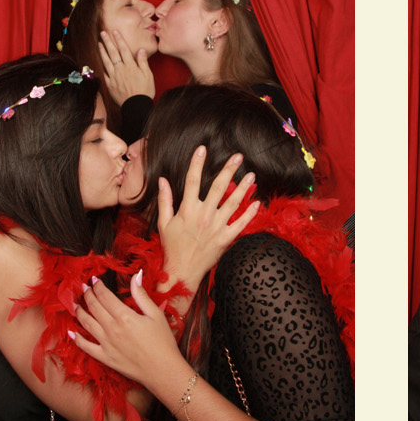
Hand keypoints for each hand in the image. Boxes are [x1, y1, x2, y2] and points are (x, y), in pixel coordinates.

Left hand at [70, 270, 183, 386]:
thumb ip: (142, 295)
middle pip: (94, 307)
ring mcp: (106, 344)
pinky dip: (77, 339)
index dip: (98, 286)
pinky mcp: (105, 357)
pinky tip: (71, 333)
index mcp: (124, 316)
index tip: (94, 280)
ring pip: (86, 324)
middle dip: (88, 295)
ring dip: (79, 312)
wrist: (163, 371)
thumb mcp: (156, 314)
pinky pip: (86, 347)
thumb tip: (136, 275)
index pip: (105, 296)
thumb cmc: (163, 342)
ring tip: (76, 305)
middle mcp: (111, 328)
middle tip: (84, 288)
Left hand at [98, 28, 155, 104]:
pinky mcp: (110, 84)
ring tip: (99, 43)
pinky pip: (104, 73)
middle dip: (108, 42)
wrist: (136, 106)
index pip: (123, 49)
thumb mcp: (148, 76)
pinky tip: (99, 60)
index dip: (119, 39)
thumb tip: (141, 50)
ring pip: (106, 61)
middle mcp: (121, 69)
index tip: (114, 31)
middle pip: (113, 53)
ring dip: (102, 51)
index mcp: (130, 66)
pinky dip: (101, 65)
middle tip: (103, 33)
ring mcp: (114, 77)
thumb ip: (143, 62)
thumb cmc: (145, 91)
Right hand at [157, 150, 258, 289]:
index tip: (202, 149)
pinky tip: (257, 203)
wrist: (182, 271)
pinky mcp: (225, 239)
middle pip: (218, 187)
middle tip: (238, 157)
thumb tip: (162, 180)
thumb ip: (164, 200)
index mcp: (187, 210)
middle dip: (228, 170)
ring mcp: (216, 227)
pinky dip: (249, 214)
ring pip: (232, 203)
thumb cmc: (172, 247)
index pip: (192, 180)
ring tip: (251, 175)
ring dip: (243, 188)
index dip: (197, 163)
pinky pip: (240, 225)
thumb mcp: (164, 223)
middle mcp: (203, 216)